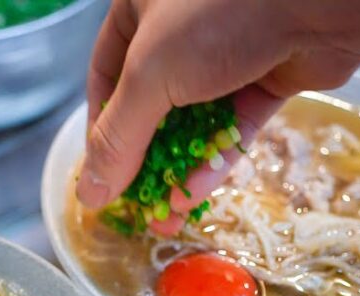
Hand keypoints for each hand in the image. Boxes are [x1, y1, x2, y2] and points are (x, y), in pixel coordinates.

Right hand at [77, 0, 359, 210]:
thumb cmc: (222, 14)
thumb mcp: (151, 76)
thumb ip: (118, 138)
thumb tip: (90, 194)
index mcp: (141, 7)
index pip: (106, 77)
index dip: (102, 130)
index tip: (102, 177)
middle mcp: (180, 27)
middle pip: (152, 106)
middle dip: (147, 161)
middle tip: (141, 207)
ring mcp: (227, 49)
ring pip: (195, 120)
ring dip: (182, 167)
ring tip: (171, 212)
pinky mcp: (268, 71)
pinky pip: (235, 122)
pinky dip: (218, 156)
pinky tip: (200, 189)